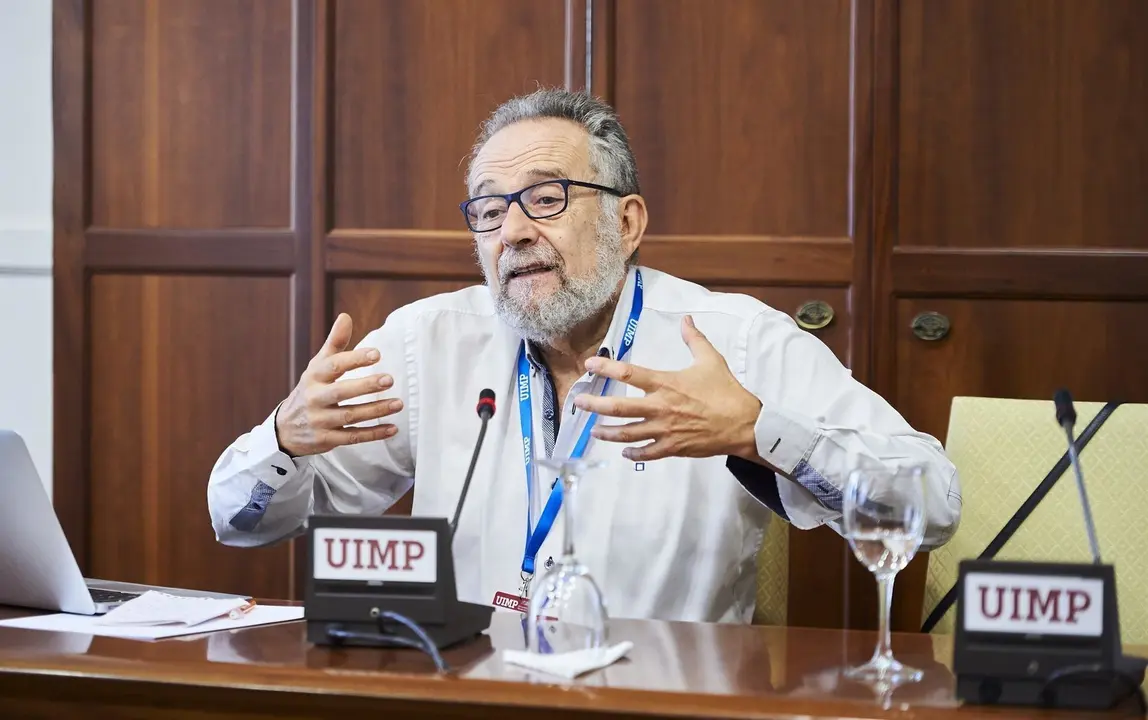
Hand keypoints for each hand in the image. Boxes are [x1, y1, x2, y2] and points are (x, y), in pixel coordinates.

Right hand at [274, 313, 401, 456]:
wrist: (286, 429)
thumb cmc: (310, 390)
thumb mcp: (317, 366)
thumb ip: (335, 343)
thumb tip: (346, 316)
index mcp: (314, 377)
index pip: (334, 366)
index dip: (354, 359)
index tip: (377, 354)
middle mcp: (315, 398)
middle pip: (341, 392)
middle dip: (366, 386)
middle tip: (390, 379)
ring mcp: (320, 420)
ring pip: (350, 416)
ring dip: (375, 410)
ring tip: (398, 403)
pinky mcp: (327, 440)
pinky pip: (352, 437)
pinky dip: (373, 434)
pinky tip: (392, 428)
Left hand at [573, 315, 762, 461]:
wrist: (744, 424)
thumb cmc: (726, 391)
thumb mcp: (711, 360)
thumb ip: (694, 340)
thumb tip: (686, 320)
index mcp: (665, 383)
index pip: (629, 373)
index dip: (606, 368)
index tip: (589, 365)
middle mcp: (660, 407)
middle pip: (619, 408)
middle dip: (595, 406)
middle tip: (578, 404)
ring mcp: (664, 430)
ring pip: (628, 434)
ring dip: (608, 434)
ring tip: (594, 432)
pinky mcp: (673, 448)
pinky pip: (647, 453)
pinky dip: (634, 454)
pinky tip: (625, 452)